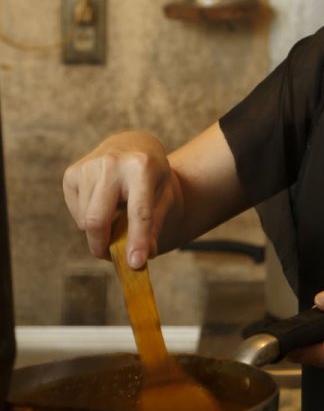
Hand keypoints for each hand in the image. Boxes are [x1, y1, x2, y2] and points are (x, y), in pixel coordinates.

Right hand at [62, 131, 181, 268]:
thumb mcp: (165, 197)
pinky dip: (88, 218)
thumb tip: (142, 257)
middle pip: (97, 220)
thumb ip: (155, 226)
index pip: (138, 211)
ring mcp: (88, 166)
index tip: (135, 263)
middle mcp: (112, 163)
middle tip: (113, 256)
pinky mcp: (71, 174)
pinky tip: (103, 202)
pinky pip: (76, 214)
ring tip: (116, 215)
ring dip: (99, 231)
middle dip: (103, 246)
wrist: (135, 146)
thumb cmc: (153, 177)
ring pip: (85, 221)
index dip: (137, 240)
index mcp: (142, 167)